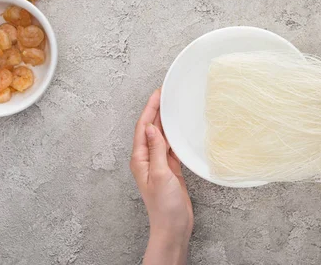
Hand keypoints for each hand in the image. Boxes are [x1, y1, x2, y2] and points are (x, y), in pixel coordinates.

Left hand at [130, 89, 192, 264]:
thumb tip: (152, 128)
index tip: (158, 94)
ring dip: (165, 121)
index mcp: (140, 159)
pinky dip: (174, 136)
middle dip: (156, 111)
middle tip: (165, 94)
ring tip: (172, 106)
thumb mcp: (160, 174)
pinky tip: (180, 129)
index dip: (150, 109)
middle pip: (151, 129)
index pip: (143, 127)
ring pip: (161, 136)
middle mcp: (147, 159)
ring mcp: (158, 164)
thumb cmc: (164, 205)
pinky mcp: (170, 169)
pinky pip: (170, 147)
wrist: (173, 226)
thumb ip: (156, 150)